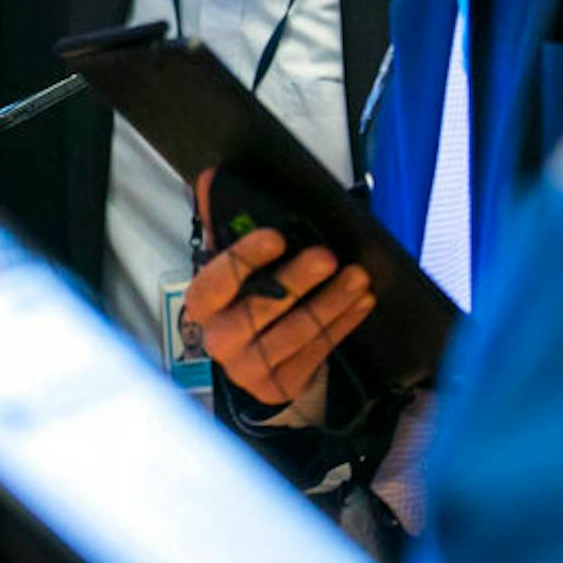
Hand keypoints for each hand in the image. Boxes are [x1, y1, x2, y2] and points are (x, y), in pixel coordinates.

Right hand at [184, 167, 374, 405]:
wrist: (255, 359)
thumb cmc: (244, 301)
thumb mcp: (231, 264)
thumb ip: (222, 223)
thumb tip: (210, 178)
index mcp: (203, 303)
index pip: (216, 281)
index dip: (245, 258)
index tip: (276, 236)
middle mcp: (220, 338)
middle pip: (258, 309)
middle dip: (296, 280)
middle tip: (327, 256)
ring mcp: (250, 367)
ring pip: (294, 333)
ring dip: (331, 302)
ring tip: (357, 278)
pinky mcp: (281, 384)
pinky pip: (317, 352)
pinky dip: (342, 324)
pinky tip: (359, 302)